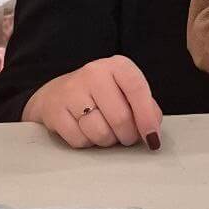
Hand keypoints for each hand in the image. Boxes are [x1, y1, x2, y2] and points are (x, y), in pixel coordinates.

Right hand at [22, 55, 163, 150]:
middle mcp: (94, 73)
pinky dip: (87, 142)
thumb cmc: (100, 94)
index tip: (152, 137)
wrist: (57, 93)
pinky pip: (80, 141)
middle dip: (128, 135)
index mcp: (116, 65)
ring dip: (107, 140)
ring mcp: (72, 91)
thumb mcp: (125, 91)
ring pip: (100, 132)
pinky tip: (85, 130)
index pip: (136, 89)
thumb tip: (153, 129)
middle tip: (126, 136)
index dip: (147, 117)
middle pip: (120, 117)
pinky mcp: (56, 111)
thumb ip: (145, 106)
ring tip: (105, 130)